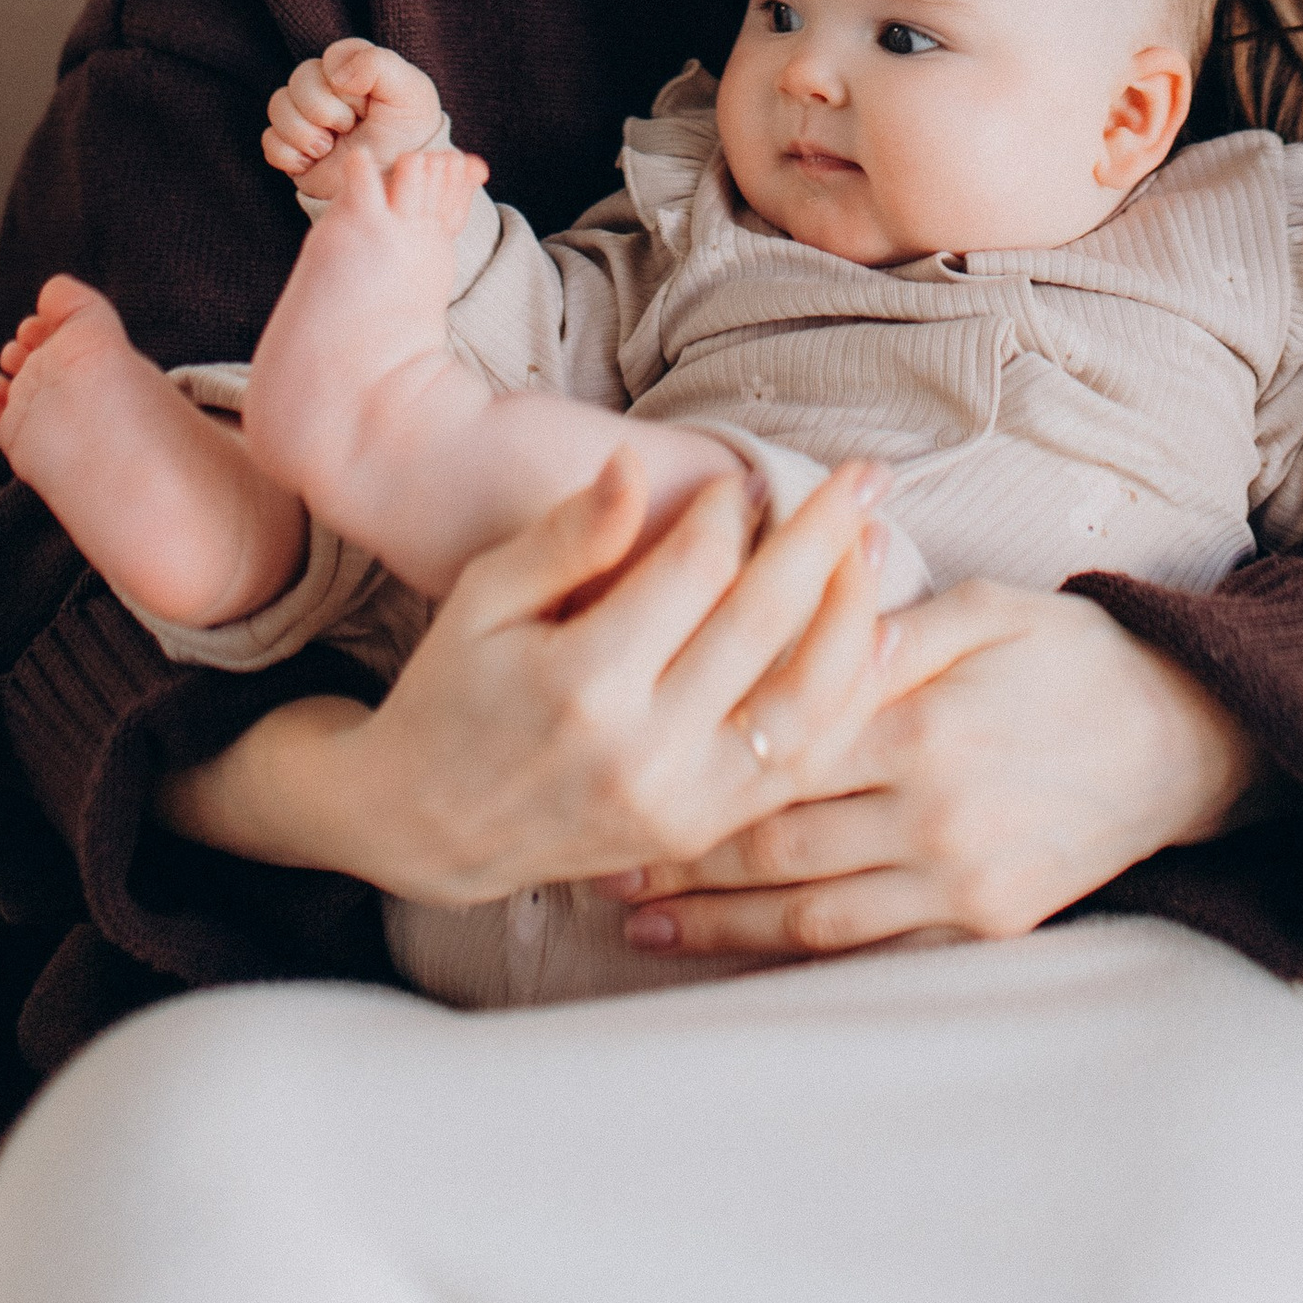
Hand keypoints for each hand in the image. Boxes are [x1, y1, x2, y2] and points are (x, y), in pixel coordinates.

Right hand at [155, 451, 894, 905]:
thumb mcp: (484, 597)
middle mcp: (641, 754)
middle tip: (864, 476)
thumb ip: (565, 536)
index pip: (692, 572)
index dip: (730, 511)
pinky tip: (871, 638)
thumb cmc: (453, 689)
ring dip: (856, 618)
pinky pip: (802, 764)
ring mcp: (680, 805)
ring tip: (877, 546)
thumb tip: (631, 469)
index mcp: (580, 684)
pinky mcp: (701, 833)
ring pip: (808, 705)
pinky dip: (847, 698)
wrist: (426, 826)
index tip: (743, 480)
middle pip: (764, 626)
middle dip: (824, 537)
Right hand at [262, 37, 475, 191]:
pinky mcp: (293, 147)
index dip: (347, 82)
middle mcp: (328, 88)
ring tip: (328, 148)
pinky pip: (269, 141)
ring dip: (303, 132)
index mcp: (356, 67)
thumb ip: (380, 65)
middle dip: (323, 109)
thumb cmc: (407, 135)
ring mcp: (307, 117)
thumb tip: (336, 75)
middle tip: (348, 128)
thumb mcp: (410, 93)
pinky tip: (312, 163)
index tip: (367, 103)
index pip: (332, 56)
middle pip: (300, 79)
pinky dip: (288, 155)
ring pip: (278, 106)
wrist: (394, 187)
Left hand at [603, 576, 1265, 960]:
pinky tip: (742, 951)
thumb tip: (802, 620)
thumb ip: (888, 625)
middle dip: (684, 855)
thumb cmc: (1076, 656)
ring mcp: (960, 878)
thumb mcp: (988, 609)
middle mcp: (934, 812)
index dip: (695, 762)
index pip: (781, 746)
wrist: (1186, 740)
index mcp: (923, 722)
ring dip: (721, 922)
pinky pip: (875, 946)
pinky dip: (800, 953)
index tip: (623, 764)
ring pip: (814, 911)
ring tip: (642, 922)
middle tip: (597, 859)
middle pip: (779, 840)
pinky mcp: (986, 923)